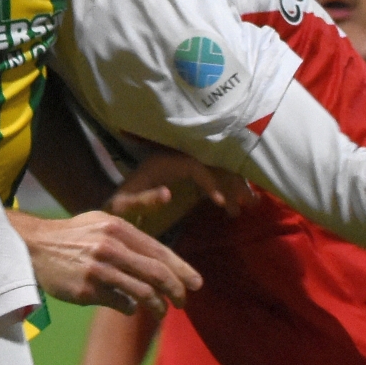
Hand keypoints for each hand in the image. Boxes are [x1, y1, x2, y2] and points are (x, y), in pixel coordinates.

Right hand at [9, 210, 201, 315]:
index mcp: (118, 228)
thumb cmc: (75, 235)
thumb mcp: (103, 218)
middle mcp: (110, 247)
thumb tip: (166, 212)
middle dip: (175, 290)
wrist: (35, 247)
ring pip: (142, 293)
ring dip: (157, 306)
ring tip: (161, 311)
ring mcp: (98, 270)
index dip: (180, 269)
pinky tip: (129, 307)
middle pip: (156, 273)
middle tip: (183, 302)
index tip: (195, 283)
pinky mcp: (87, 290)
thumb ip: (135, 219)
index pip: (159, 250)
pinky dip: (129, 308)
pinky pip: (120, 304)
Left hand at [106, 147, 257, 237]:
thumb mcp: (123, 206)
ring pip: (217, 167)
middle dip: (234, 180)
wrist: (114, 204)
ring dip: (235, 183)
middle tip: (251, 202)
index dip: (211, 181)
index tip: (222, 203)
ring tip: (251, 204)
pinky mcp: (185, 174)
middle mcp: (175, 158)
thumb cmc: (116, 207)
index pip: (195, 165)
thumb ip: (142, 200)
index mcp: (163, 163)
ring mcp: (182, 164)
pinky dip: (227, 186)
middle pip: (212, 162)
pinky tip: (234, 204)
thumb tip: (168, 194)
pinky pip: (213, 174)